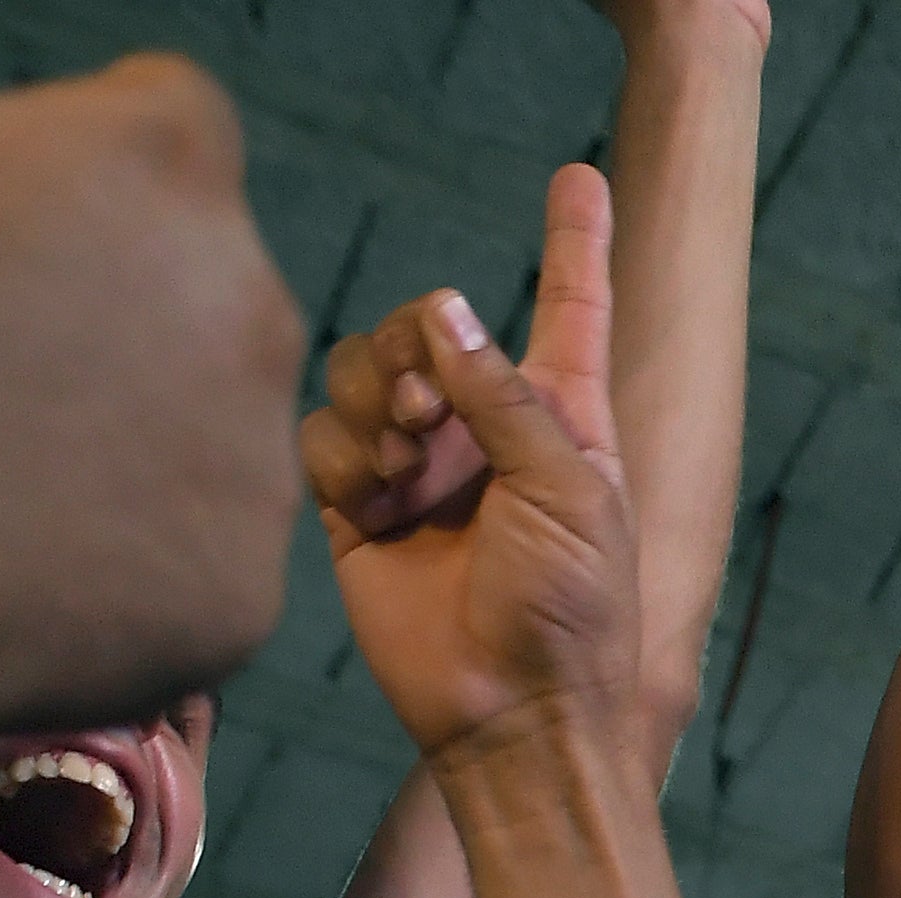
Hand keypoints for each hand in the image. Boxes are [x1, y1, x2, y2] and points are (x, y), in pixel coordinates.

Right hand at [0, 20, 303, 733]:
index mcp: (159, 157)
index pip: (160, 117)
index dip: (70, 157)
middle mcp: (248, 303)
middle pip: (193, 296)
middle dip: (99, 318)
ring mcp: (255, 462)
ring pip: (198, 451)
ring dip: (112, 458)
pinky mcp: (238, 598)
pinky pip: (181, 583)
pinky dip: (106, 586)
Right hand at [302, 166, 638, 763]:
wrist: (512, 717)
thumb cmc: (569, 613)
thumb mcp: (567, 489)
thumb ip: (506, 394)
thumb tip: (445, 310)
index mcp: (562, 420)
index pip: (570, 309)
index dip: (575, 243)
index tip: (576, 177)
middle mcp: (488, 434)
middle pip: (427, 330)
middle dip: (416, 350)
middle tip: (429, 412)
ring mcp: (420, 471)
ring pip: (363, 373)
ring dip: (376, 401)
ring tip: (404, 464)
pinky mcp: (359, 514)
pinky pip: (324, 441)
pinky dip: (343, 458)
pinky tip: (373, 502)